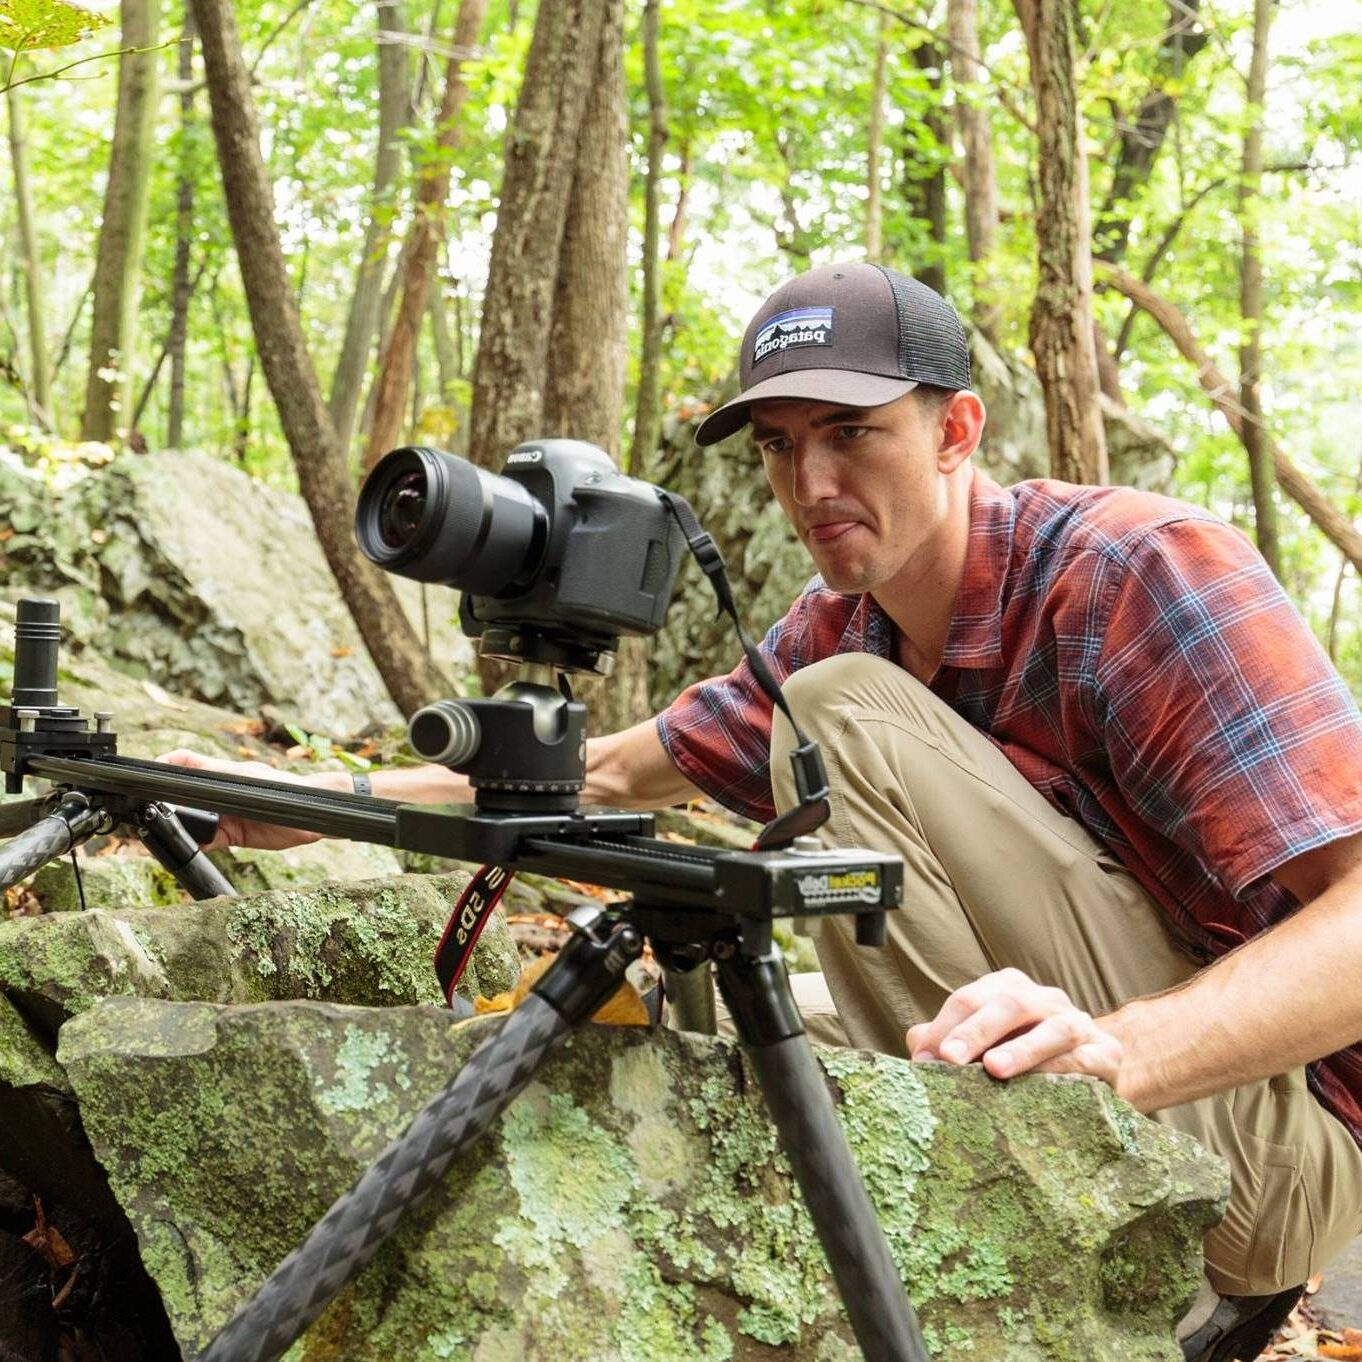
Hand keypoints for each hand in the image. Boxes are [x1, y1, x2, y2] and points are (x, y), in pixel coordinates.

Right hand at [156, 749, 344, 851]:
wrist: (313, 817)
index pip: (183, 762)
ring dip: (176, 828)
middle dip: (161, 804)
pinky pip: (206, 843)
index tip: (143, 775)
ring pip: (190, 822)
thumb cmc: (286, 790)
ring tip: (157, 833)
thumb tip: (191, 794)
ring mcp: (223, 815)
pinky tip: (184, 850)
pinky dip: (194, 847)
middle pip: (180, 796)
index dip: (162, 765)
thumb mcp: (249, 786)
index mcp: (220, 773)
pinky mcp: (231, 837)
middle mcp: (217, 794)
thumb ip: (218, 785)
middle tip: (143, 812)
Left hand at [906, 967, 1123, 1087]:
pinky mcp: (1105, 1054)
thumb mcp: (982, 1045)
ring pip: (1053, 1028)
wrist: (1089, 1071)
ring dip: (1023, 1048)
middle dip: (976, 1030)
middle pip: (1009, 1003)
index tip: (924, 1059)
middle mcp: (1044, 999)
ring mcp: (1078, 1023)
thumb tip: (918, 1051)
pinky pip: (1084, 1059)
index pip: (970, 999)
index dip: (944, 1026)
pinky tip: (1043, 1086)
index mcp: (1008, 989)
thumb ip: (946, 1042)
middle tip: (950, 1057)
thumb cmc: (1021, 1056)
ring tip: (995, 1069)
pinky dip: (1062, 1070)